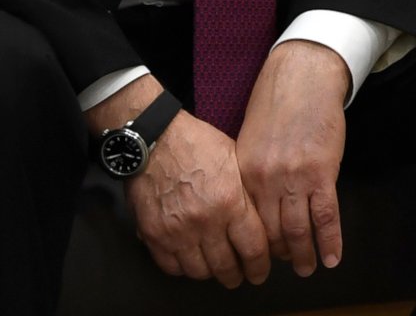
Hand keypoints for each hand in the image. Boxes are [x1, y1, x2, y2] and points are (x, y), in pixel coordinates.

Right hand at [107, 86, 272, 285]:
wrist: (156, 139)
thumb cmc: (198, 143)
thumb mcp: (236, 161)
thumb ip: (247, 195)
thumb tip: (261, 222)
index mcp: (230, 202)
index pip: (253, 249)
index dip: (260, 266)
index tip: (261, 271)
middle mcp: (205, 222)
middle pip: (226, 266)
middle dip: (237, 275)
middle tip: (241, 275)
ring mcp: (177, 231)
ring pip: (199, 271)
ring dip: (211, 273)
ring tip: (217, 268)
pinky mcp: (154, 235)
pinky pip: (171, 266)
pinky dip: (183, 268)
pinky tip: (191, 260)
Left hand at [236, 40, 350, 275]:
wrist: (304, 77)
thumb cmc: (277, 104)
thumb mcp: (251, 140)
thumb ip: (252, 173)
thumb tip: (258, 204)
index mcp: (245, 173)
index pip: (250, 222)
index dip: (259, 243)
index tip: (265, 254)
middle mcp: (266, 181)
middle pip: (272, 232)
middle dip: (281, 254)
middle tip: (289, 266)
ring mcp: (295, 179)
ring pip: (299, 231)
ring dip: (305, 255)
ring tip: (309, 268)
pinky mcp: (322, 172)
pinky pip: (326, 217)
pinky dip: (331, 241)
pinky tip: (332, 257)